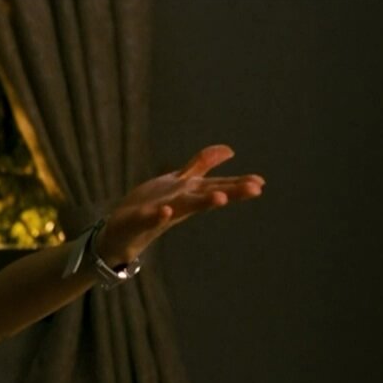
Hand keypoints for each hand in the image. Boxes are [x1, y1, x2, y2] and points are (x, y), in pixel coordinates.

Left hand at [96, 144, 264, 264]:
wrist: (121, 233)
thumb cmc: (153, 206)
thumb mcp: (179, 182)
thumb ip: (201, 166)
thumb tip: (229, 150)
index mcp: (190, 193)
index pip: (217, 186)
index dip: (238, 184)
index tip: (261, 183)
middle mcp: (180, 204)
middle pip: (207, 196)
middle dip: (230, 192)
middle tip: (255, 190)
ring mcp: (161, 212)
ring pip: (184, 207)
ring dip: (202, 203)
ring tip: (220, 199)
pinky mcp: (140, 220)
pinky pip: (151, 218)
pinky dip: (159, 215)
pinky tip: (166, 211)